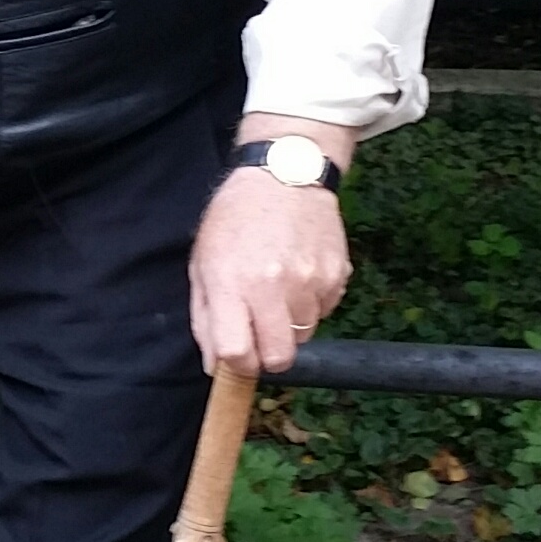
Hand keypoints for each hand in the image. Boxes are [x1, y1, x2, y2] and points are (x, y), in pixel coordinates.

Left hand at [189, 172, 352, 377]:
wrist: (283, 175)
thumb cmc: (236, 218)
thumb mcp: (204, 262)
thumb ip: (206, 318)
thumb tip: (216, 366)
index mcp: (232, 283)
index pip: (238, 354)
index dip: (237, 365)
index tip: (238, 356)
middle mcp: (273, 285)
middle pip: (279, 358)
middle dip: (268, 355)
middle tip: (261, 332)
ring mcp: (310, 281)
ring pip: (304, 335)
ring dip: (291, 324)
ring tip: (280, 288)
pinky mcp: (337, 274)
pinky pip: (325, 311)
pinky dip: (312, 303)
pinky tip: (300, 273)